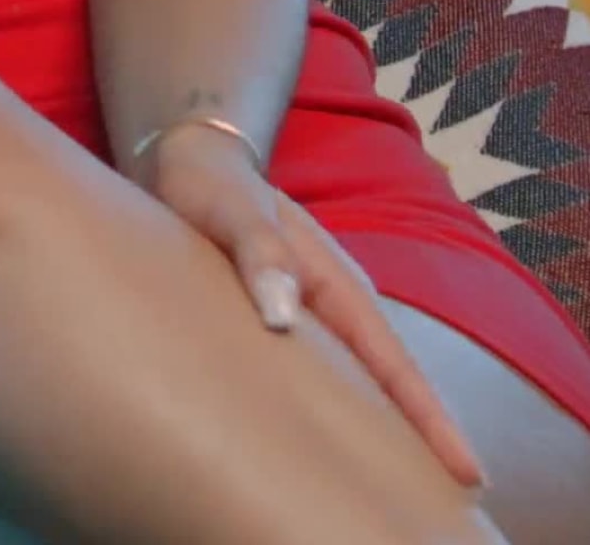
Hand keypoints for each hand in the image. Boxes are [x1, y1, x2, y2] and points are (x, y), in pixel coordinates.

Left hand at [144, 122, 486, 492]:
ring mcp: (314, 310)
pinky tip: (341, 444)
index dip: (430, 418)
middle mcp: (335, 300)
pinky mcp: (288, 317)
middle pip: (390, 380)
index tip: (470, 472)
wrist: (188, 159)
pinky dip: (342, 410)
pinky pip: (326, 374)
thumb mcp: (230, 210)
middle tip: (458, 499)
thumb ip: (258, 252)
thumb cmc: (210, 185)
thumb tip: (283, 316)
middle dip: (423, 438)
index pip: (392, 360)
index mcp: (334, 280)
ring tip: (413, 488)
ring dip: (385, 428)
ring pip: (361, 380)